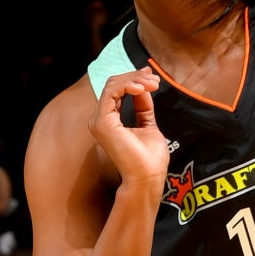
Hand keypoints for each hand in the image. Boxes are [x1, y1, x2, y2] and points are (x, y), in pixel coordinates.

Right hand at [88, 67, 167, 187]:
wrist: (148, 178)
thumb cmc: (149, 160)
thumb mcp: (148, 126)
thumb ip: (143, 108)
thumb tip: (143, 89)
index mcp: (108, 121)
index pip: (116, 91)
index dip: (134, 79)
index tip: (152, 78)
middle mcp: (100, 119)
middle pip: (114, 84)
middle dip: (136, 77)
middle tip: (154, 80)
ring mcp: (99, 120)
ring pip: (112, 85)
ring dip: (134, 80)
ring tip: (152, 83)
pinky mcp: (102, 122)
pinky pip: (112, 92)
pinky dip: (128, 85)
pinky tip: (141, 88)